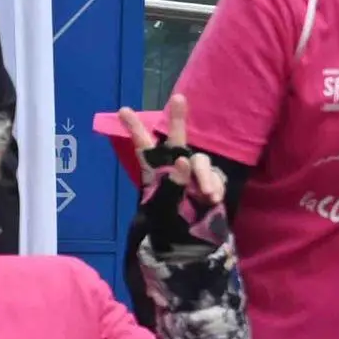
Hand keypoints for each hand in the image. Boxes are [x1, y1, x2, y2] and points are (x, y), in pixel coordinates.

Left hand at [123, 93, 226, 213]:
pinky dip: (215, 187)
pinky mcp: (211, 180)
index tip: (123, 110)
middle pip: (176, 138)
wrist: (189, 239)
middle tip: (178, 98)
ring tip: (207, 195)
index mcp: (155, 170)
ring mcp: (194, 171)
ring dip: (205, 176)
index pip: (144, 147)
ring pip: (200, 161)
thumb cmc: (169, 221)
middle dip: (178, 119)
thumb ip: (173, 186)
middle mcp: (175, 165)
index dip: (135, 129)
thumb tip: (184, 161)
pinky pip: (216, 177)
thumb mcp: (165, 209)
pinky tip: (213, 200)